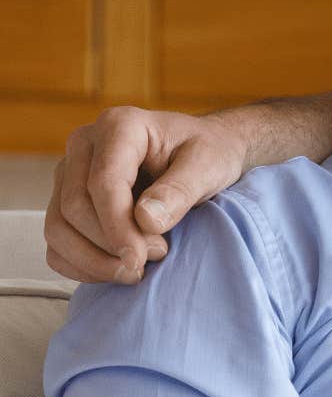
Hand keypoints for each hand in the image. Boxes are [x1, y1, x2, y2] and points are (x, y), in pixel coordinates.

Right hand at [44, 107, 246, 283]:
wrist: (203, 151)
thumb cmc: (208, 152)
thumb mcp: (209, 165)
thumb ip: (181, 190)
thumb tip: (145, 220)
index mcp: (119, 126)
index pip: (103, 183)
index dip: (117, 227)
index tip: (140, 259)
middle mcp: (85, 145)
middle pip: (74, 208)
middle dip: (110, 244)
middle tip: (156, 256)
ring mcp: (70, 172)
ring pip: (57, 227)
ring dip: (92, 260)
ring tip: (136, 269)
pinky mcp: (66, 198)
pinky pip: (56, 241)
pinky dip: (79, 264)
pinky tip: (115, 270)